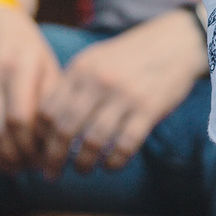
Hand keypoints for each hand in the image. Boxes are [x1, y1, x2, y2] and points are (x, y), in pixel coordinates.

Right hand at [0, 2, 58, 172]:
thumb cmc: (23, 45)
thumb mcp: (45, 62)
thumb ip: (51, 98)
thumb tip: (56, 140)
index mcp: (18, 66)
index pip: (20, 120)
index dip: (30, 146)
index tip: (41, 158)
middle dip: (13, 157)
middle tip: (25, 167)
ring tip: (8, 165)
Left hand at [33, 7, 207, 176]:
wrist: (175, 42)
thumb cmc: (130, 56)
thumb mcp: (96, 59)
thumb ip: (73, 85)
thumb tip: (47, 124)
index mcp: (82, 68)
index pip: (48, 109)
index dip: (40, 136)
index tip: (40, 151)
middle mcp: (99, 81)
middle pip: (65, 129)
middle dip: (54, 158)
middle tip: (51, 173)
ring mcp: (124, 95)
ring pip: (92, 142)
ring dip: (83, 163)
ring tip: (82, 170)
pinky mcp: (148, 109)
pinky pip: (124, 146)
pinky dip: (113, 162)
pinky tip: (110, 165)